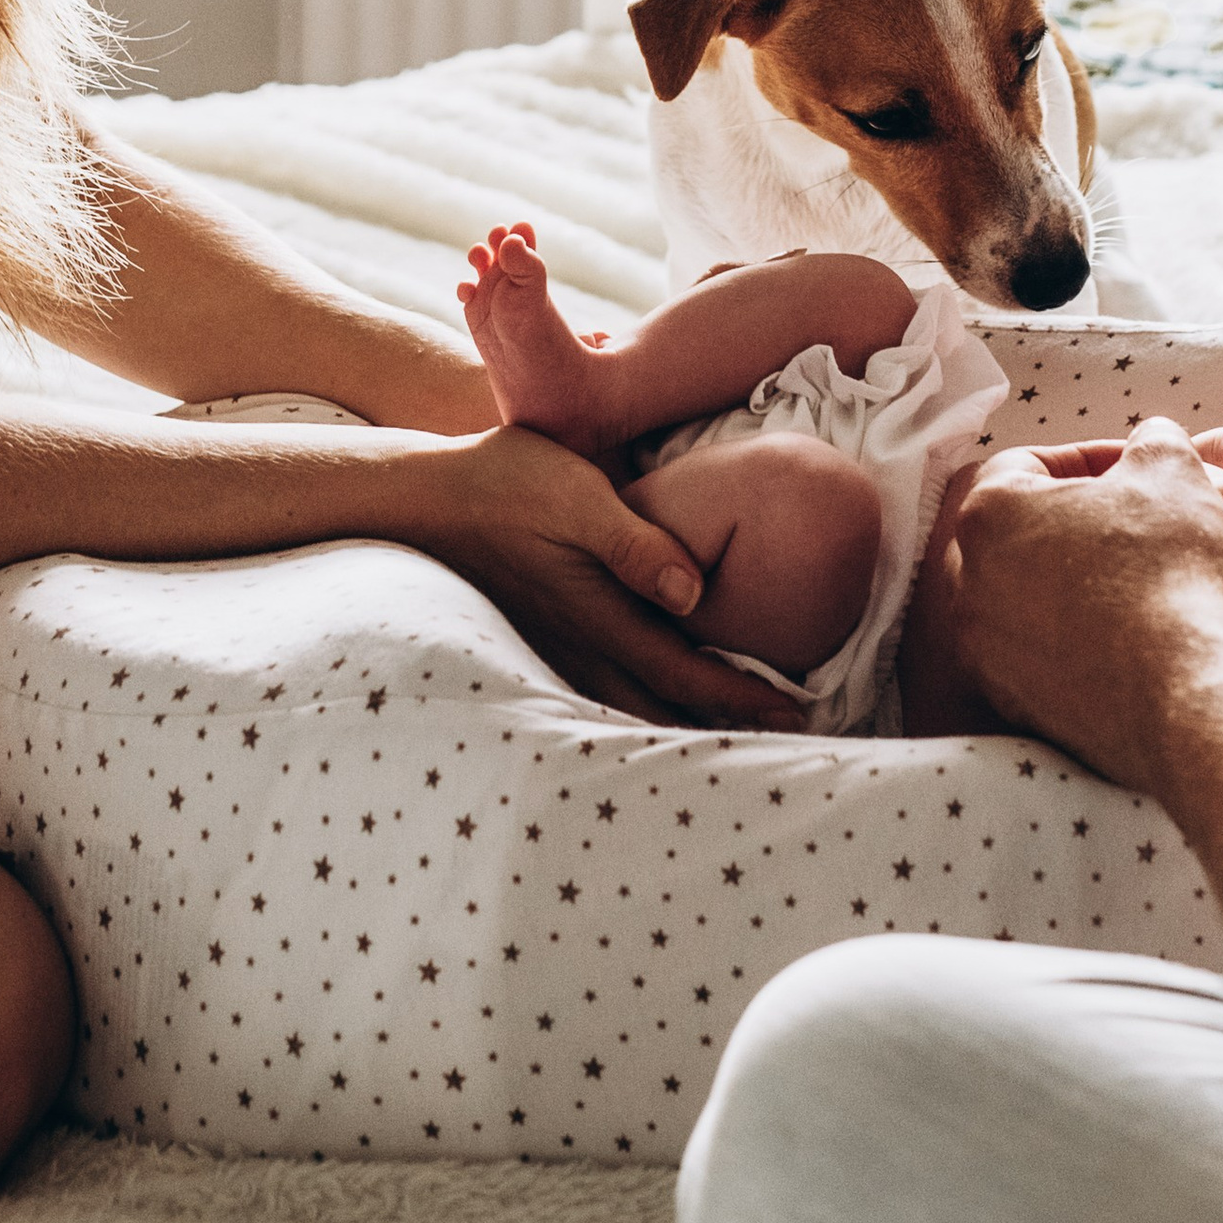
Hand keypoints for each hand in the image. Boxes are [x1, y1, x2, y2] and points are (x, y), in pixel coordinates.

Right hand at [413, 425, 795, 728]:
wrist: (427, 499)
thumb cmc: (507, 484)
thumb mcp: (576, 496)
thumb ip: (635, 543)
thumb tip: (696, 591)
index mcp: (599, 617)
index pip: (684, 673)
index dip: (741, 695)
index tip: (796, 712)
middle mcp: (581, 648)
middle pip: (662, 708)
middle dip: (722, 726)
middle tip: (785, 739)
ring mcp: (558, 651)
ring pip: (631, 707)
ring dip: (684, 723)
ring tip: (736, 732)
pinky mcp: (544, 641)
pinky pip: (605, 692)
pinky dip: (645, 706)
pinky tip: (663, 702)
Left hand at [950, 418, 1222, 796]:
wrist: (1188, 692)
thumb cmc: (1172, 568)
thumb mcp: (1173, 469)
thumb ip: (1153, 440)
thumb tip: (1150, 443)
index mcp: (989, 511)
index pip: (1026, 463)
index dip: (1088, 459)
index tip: (1133, 473)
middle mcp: (967, 580)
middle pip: (1015, 532)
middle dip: (1070, 523)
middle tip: (1130, 527)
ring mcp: (982, 649)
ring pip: (1021, 597)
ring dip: (1069, 584)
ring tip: (1132, 585)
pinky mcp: (1009, 703)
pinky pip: (1034, 656)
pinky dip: (1071, 642)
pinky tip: (1126, 641)